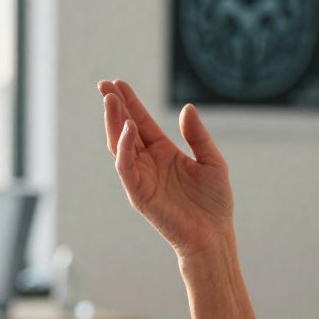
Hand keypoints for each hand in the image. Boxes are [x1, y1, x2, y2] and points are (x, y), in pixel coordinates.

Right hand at [97, 79, 233, 257]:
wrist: (214, 235)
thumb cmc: (214, 203)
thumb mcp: (212, 161)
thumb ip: (197, 135)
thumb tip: (186, 108)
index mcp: (164, 153)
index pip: (142, 122)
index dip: (130, 103)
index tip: (118, 83)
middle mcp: (149, 163)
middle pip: (125, 129)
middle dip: (114, 107)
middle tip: (104, 85)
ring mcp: (142, 178)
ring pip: (120, 145)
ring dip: (113, 123)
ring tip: (110, 100)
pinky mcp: (139, 194)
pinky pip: (126, 168)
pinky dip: (124, 148)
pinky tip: (128, 129)